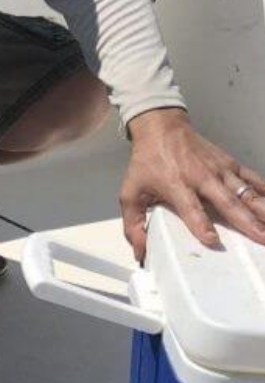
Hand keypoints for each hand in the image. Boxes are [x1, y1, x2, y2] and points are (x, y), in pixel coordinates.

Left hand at [121, 108, 264, 260]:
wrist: (161, 129)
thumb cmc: (147, 163)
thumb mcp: (131, 193)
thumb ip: (133, 225)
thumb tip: (140, 253)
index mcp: (177, 186)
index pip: (191, 209)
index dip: (201, 224)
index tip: (212, 240)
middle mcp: (202, 178)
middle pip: (227, 202)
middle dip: (246, 221)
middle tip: (262, 238)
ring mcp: (220, 170)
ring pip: (246, 192)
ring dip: (262, 209)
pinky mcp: (230, 164)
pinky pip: (252, 179)